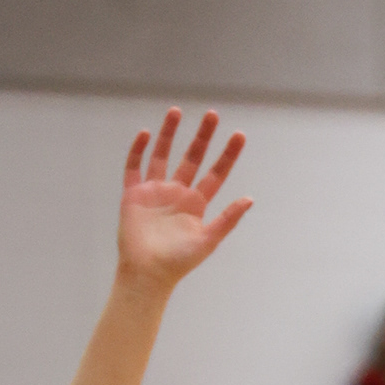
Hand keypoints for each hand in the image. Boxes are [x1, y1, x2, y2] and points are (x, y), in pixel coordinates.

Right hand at [118, 110, 250, 289]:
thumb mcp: (209, 239)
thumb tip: (250, 199)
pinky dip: (138, 150)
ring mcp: (155, 191)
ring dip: (169, 134)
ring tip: (177, 111)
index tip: (239, 135)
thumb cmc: (179, 262)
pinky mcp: (134, 193)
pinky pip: (134, 166)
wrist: (148, 273)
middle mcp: (177, 193)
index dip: (227, 155)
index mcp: (196, 204)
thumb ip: (228, 218)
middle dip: (202, 137)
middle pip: (192, 158)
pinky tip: (146, 134)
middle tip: (213, 114)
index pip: (216, 174)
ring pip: (163, 155)